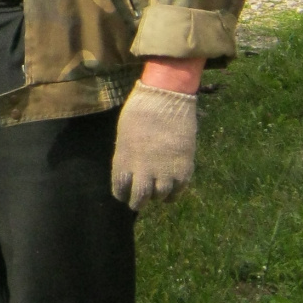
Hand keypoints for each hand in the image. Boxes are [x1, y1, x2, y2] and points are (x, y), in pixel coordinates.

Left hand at [109, 80, 196, 210]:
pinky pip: (178, 191)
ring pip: (159, 196)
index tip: (125, 193)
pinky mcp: (183, 169)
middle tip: (139, 201)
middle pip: (139, 199)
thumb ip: (127, 155)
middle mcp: (142, 171)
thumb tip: (131, 168)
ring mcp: (164, 171)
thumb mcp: (125, 135)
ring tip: (156, 193)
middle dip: (138, 202)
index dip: (122, 193)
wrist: (166, 99)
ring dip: (157, 197)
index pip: (120, 189)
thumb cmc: (141, 110)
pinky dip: (173, 194)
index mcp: (123, 161)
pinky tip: (170, 191)